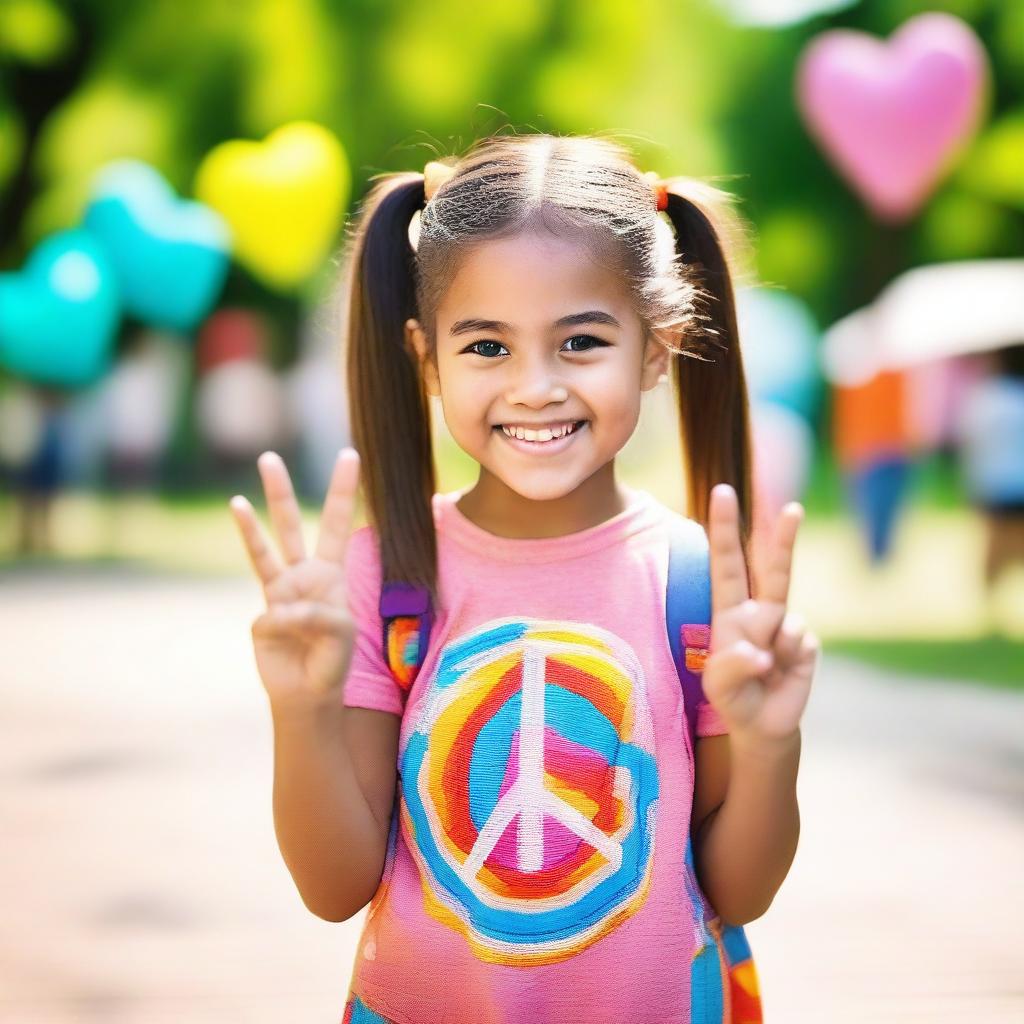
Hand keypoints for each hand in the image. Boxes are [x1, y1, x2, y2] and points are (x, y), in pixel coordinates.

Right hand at [229, 448, 360, 710]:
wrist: (309, 693)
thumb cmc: (334, 661)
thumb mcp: (343, 632)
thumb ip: (317, 614)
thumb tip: (278, 610)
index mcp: (333, 573)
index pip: (338, 522)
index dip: (344, 489)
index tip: (350, 454)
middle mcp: (304, 575)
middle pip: (292, 523)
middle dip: (280, 491)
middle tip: (268, 457)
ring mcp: (280, 593)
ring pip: (266, 549)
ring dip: (250, 523)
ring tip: (237, 497)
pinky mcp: (263, 615)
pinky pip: (272, 615)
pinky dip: (281, 625)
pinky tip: (287, 634)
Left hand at [702, 484, 819, 750]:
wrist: (762, 724)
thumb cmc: (733, 696)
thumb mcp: (717, 685)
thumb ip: (731, 665)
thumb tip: (765, 649)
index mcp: (729, 611)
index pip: (726, 563)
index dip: (725, 528)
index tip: (723, 492)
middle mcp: (758, 611)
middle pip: (770, 567)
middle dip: (782, 537)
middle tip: (792, 508)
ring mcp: (785, 626)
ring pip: (792, 605)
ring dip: (778, 634)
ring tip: (763, 667)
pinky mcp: (806, 644)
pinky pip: (799, 643)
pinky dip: (787, 661)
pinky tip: (780, 674)